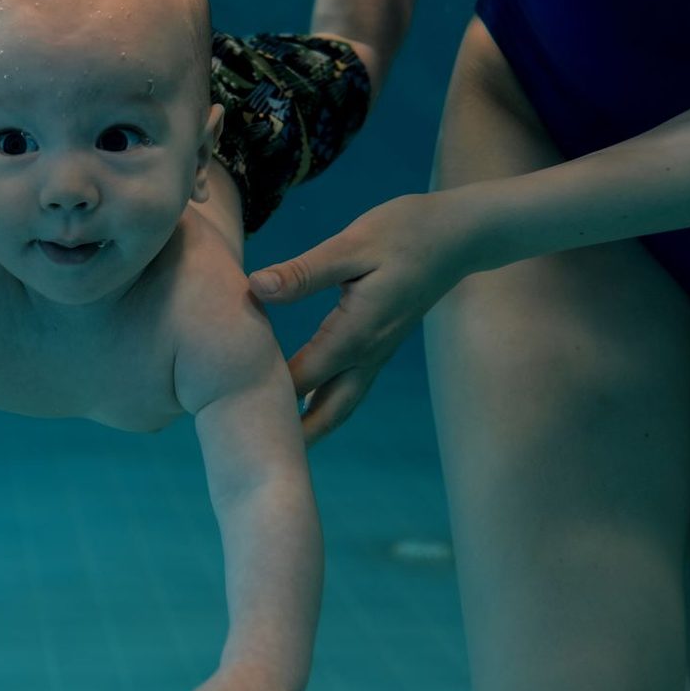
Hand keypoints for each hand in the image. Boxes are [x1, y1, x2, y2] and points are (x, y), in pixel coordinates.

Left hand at [248, 191, 471, 442]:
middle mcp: (368, 354)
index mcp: (354, 335)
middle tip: (257, 458)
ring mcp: (379, 352)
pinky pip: (350, 385)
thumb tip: (255, 288)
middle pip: (327, 412)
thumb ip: (303, 272)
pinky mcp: (382, 343)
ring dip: (312, 425)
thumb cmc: (404, 232)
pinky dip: (325, 401)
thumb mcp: (351, 246)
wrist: (459, 235)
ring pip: (342, 403)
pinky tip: (304, 399)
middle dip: (294, 436)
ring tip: (278, 442)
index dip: (264, 396)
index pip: (300, 380)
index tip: (229, 413)